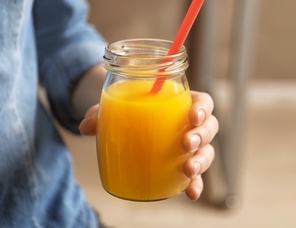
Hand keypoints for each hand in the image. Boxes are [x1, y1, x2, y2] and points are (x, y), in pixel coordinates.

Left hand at [79, 91, 218, 200]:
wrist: (125, 127)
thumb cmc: (127, 112)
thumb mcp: (114, 108)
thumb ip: (102, 114)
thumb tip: (86, 126)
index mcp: (182, 103)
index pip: (203, 101)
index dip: (203, 108)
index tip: (192, 116)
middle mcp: (191, 125)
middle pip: (210, 127)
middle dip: (202, 136)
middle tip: (186, 143)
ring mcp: (189, 147)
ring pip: (207, 151)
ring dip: (202, 161)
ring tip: (188, 169)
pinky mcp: (183, 166)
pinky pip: (196, 175)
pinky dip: (196, 184)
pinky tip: (190, 193)